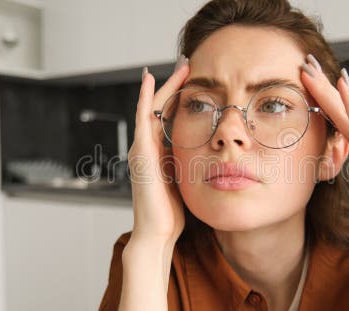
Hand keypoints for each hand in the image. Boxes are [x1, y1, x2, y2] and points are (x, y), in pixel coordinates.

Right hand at [128, 58, 189, 243]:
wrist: (157, 233)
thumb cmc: (171, 214)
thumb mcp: (184, 182)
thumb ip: (188, 166)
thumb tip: (207, 158)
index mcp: (158, 155)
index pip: (168, 118)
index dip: (180, 99)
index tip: (196, 83)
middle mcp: (147, 148)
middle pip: (160, 107)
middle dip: (174, 85)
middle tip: (189, 64)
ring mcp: (141, 149)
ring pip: (152, 107)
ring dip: (165, 85)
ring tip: (180, 66)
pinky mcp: (140, 152)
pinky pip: (142, 118)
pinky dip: (144, 97)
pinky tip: (150, 80)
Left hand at [299, 55, 348, 259]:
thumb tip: (341, 172)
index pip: (342, 121)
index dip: (325, 99)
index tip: (309, 81)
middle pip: (344, 109)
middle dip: (324, 85)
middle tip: (305, 62)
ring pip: (348, 111)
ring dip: (328, 87)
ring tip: (310, 68)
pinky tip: (340, 84)